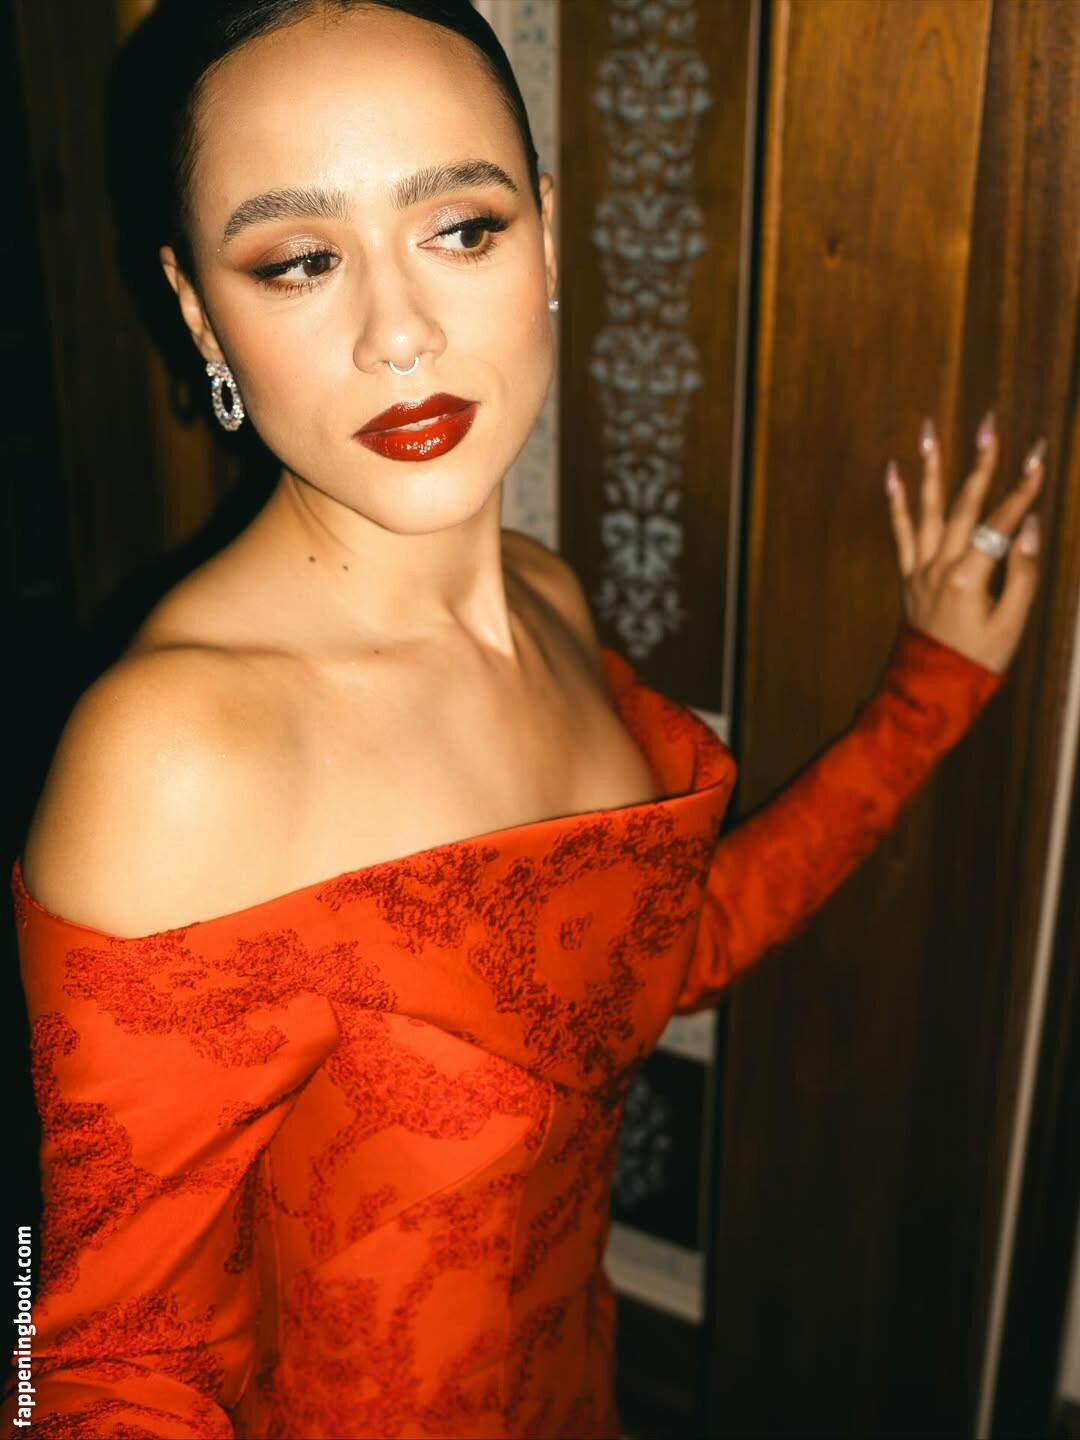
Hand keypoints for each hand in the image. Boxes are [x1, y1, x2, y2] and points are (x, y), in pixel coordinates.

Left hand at [883, 411, 1043, 674]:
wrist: (934, 687)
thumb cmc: (979, 659)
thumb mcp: (1012, 623)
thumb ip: (1021, 573)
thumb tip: (1026, 526)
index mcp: (968, 578)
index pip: (1000, 522)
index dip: (1022, 488)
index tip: (1038, 456)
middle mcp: (939, 566)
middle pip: (963, 504)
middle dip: (980, 461)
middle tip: (989, 422)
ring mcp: (920, 569)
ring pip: (926, 508)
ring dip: (930, 466)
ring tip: (929, 430)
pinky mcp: (908, 575)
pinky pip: (899, 531)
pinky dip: (896, 501)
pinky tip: (892, 471)